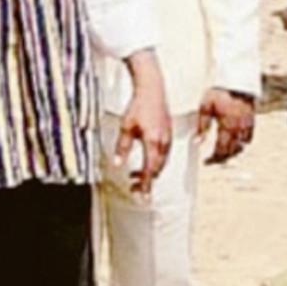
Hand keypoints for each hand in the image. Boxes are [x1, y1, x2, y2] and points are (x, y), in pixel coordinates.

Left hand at [114, 52, 171, 194]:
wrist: (152, 89)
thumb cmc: (139, 105)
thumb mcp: (126, 127)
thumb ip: (122, 148)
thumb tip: (118, 164)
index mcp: (153, 142)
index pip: (150, 170)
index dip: (145, 185)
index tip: (142, 196)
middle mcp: (164, 142)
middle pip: (157, 169)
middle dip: (147, 180)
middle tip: (134, 187)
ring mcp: (168, 138)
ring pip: (161, 162)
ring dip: (150, 171)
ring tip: (135, 175)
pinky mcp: (168, 133)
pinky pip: (164, 153)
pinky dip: (155, 161)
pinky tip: (146, 160)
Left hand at [197, 88, 254, 163]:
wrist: (237, 79)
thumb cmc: (219, 91)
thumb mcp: (206, 106)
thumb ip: (202, 125)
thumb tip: (198, 142)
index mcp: (227, 126)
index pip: (221, 150)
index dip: (214, 159)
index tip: (206, 161)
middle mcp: (239, 129)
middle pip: (232, 152)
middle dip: (222, 158)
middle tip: (213, 159)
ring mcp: (247, 125)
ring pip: (241, 147)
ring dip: (232, 152)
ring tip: (223, 152)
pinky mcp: (251, 121)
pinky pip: (248, 138)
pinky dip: (241, 143)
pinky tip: (235, 142)